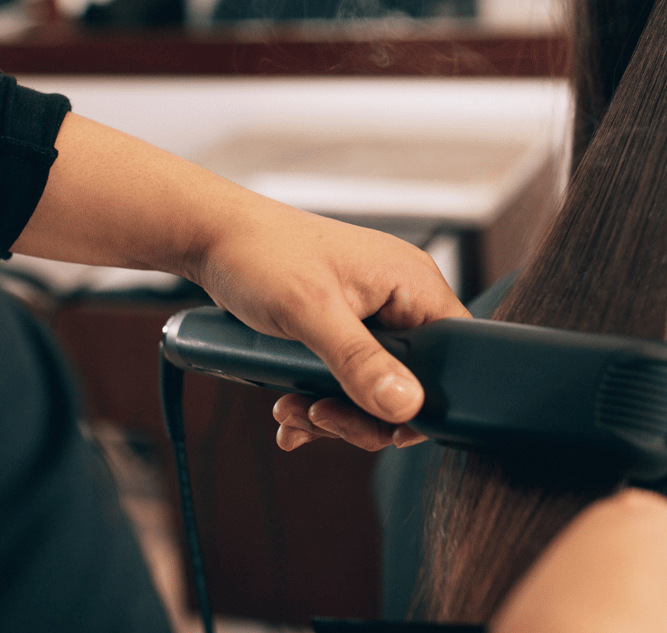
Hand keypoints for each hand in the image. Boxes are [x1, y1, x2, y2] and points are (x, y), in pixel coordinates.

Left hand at [186, 192, 469, 451]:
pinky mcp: (344, 329)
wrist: (213, 238)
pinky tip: (291, 410)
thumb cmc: (261, 253)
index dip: (426, 399)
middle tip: (321, 417)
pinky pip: (349, 380)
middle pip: (412, 382)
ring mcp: (372, 316)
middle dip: (363, 412)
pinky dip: (321, 401)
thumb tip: (406, 405)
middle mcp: (400, 299)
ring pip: (376, 388)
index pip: (453, 354)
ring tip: (292, 411)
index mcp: (413, 282)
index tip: (385, 428)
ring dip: (335, 412)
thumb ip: (360, 361)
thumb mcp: (311, 312)